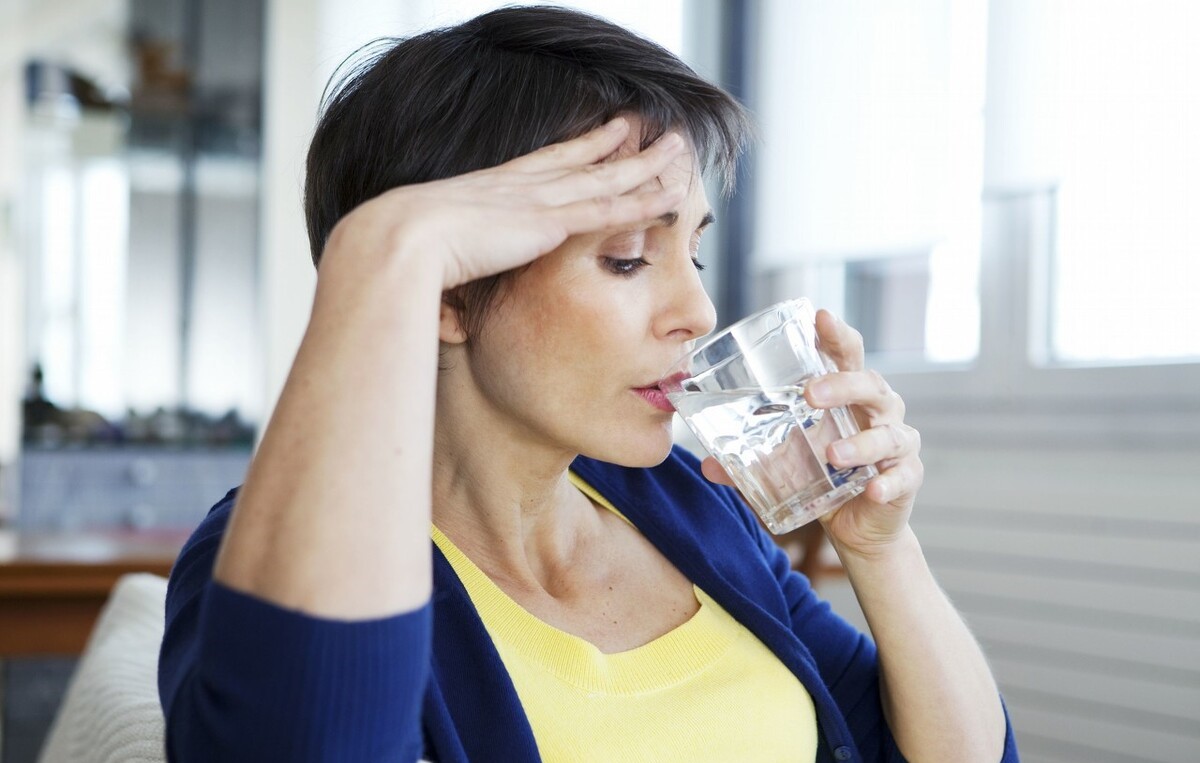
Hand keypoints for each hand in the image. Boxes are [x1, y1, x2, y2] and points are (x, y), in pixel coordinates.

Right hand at [318, 117, 687, 288]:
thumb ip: (451, 283)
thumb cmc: (403, 260)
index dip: (573, 149)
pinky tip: (672, 193)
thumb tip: (444, 323)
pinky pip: (612, 209)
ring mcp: (540, 200)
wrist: (402, 244)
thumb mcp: (433, 265)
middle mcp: (522, 187)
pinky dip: (645, 200)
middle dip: (615, 145)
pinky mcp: (553, 222)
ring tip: (677, 149)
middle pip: (581, 160)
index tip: (594, 136)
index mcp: (492, 191)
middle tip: (643, 128)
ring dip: (646, 164)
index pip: (543, 164)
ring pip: (608, 178)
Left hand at [700, 309, 923, 557]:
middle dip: (843, 385)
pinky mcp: (907, 477)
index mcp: (848, 396)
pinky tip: (872, 489)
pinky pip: (903, 476)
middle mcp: (877, 411)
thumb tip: (708, 465)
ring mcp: (897, 443)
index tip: (820, 316)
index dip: (837, 335)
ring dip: (861, 443)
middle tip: (810, 394)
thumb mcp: (785, 463)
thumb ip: (748, 461)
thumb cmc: (823, 475)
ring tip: (833, 455)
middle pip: (871, 384)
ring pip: (889, 433)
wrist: (856, 524)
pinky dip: (888, 482)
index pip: (847, 355)